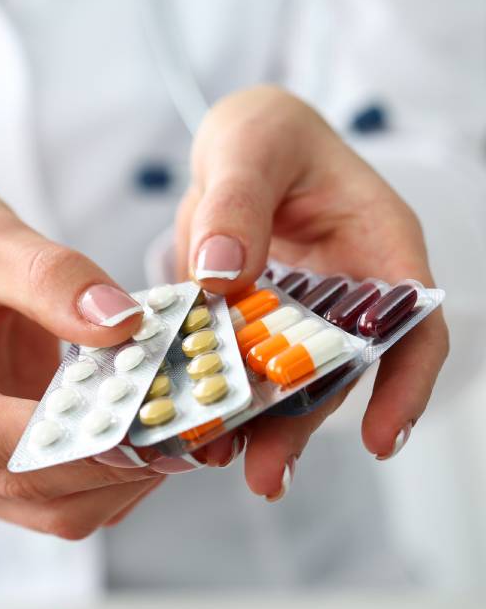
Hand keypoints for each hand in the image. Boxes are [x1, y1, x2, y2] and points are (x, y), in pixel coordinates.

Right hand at [0, 172, 165, 536]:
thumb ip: (50, 279)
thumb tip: (122, 323)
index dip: (71, 437)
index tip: (150, 417)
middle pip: (25, 488)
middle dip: (113, 462)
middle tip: (193, 424)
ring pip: (52, 508)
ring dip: (123, 477)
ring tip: (184, 428)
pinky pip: (64, 497)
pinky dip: (114, 476)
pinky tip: (152, 432)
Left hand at [176, 86, 448, 498]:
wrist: (234, 152)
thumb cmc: (263, 133)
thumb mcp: (251, 144)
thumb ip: (238, 200)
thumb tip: (223, 273)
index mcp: (376, 245)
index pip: (411, 323)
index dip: (404, 385)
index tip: (382, 440)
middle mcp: (344, 291)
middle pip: (338, 371)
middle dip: (304, 426)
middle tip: (266, 475)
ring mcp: (297, 315)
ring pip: (288, 382)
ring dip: (260, 427)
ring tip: (221, 461)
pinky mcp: (254, 327)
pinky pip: (243, 369)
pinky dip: (223, 398)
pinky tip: (197, 427)